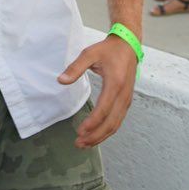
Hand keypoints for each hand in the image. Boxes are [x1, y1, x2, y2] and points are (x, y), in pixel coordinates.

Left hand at [57, 33, 137, 147]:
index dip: (92, 123)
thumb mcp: (90, 53)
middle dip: (95, 136)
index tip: (80, 131)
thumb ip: (75, 68)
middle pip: (111, 123)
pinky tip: (96, 135)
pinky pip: (118, 121)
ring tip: (84, 144)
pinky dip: (107, 131)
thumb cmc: (108, 50)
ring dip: (100, 136)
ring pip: (115, 125)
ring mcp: (127, 100)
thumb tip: (60, 81)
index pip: (104, 109)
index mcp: (115, 83)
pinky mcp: (126, 102)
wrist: (128, 45)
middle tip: (78, 143)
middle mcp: (123, 95)